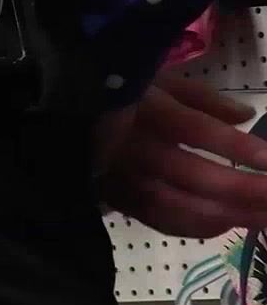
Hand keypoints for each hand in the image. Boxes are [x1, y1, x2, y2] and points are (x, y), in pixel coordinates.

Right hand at [95, 76, 266, 238]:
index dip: (234, 147)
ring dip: (226, 215)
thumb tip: (245, 116)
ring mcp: (123, 177)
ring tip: (265, 216)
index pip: (194, 130)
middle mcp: (134, 147)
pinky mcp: (116, 198)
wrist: (58, 111)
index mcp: (144, 109)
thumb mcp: (156, 79)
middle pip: (192, 175)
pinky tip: (225, 224)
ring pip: (178, 205)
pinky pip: (159, 219)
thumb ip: (202, 98)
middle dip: (242, 189)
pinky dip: (194, 226)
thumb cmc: (115, 90)